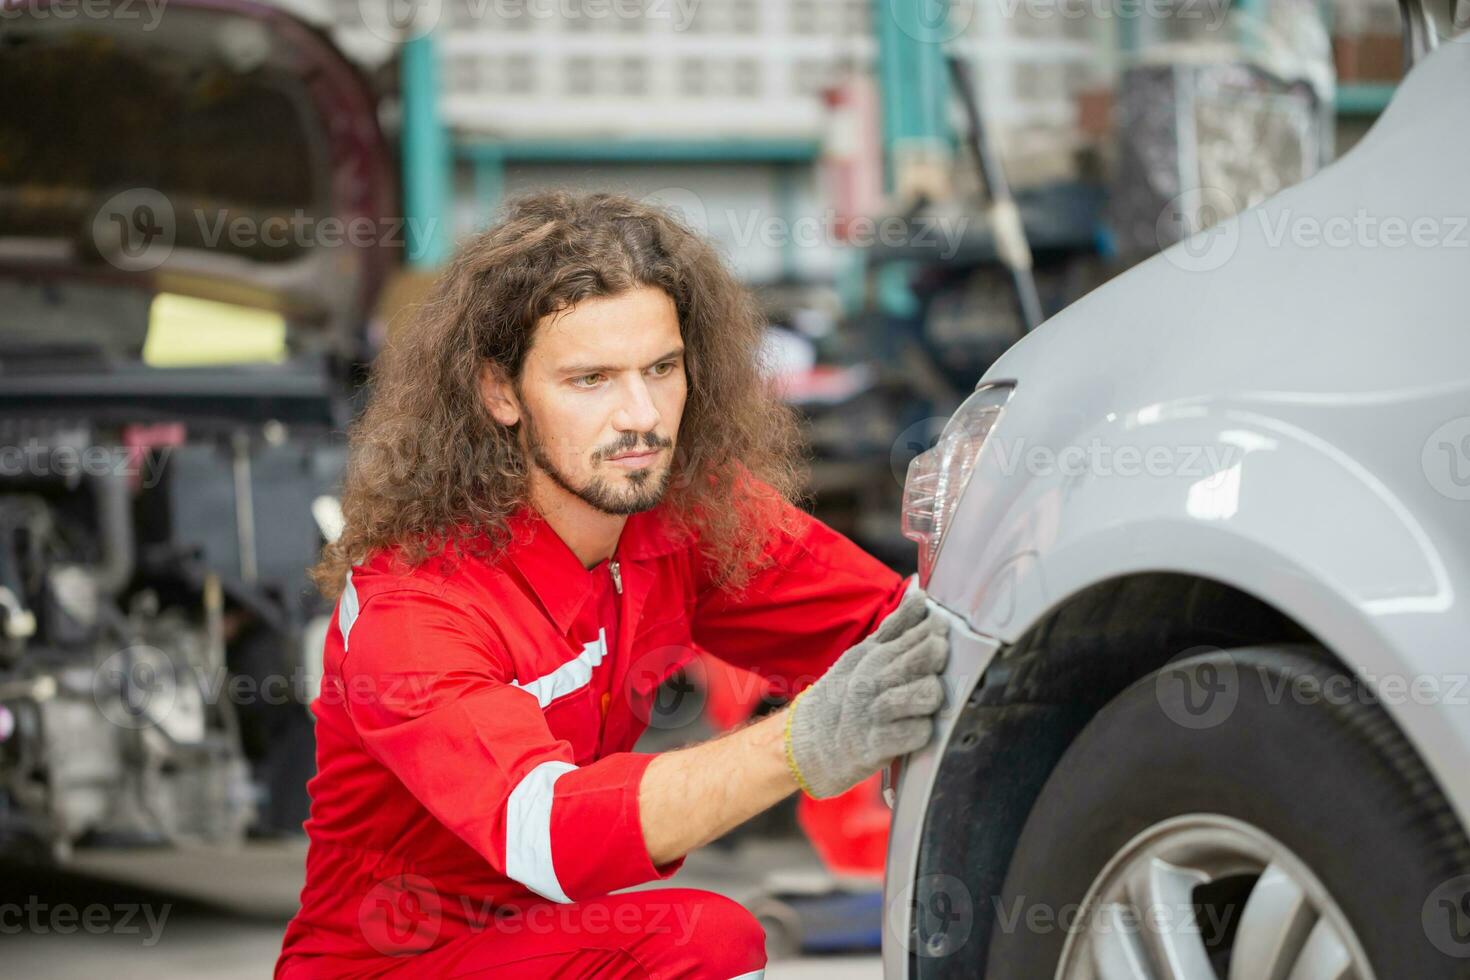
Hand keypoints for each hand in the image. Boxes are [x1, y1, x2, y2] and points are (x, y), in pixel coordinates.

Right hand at [783, 587, 948, 798]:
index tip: (940, 633)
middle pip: (928, 654)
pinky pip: (919, 732)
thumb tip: (919, 595)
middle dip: (939, 659)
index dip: (937, 630)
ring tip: (921, 705)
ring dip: (932, 699)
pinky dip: (922, 732)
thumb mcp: (863, 655)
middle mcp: (873, 677)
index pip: (919, 629)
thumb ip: (895, 627)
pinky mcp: (877, 743)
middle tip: (931, 670)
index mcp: (874, 654)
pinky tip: (911, 729)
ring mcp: (874, 710)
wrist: (809, 742)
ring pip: (928, 693)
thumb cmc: (844, 695)